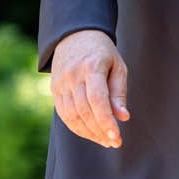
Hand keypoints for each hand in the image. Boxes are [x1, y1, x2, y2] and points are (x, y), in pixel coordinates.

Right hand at [50, 29, 129, 148]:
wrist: (75, 35)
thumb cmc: (102, 53)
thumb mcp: (117, 66)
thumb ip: (119, 92)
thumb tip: (123, 117)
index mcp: (91, 67)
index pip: (97, 100)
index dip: (106, 121)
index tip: (116, 137)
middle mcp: (73, 76)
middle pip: (85, 111)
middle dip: (100, 131)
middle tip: (114, 143)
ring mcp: (61, 83)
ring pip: (73, 116)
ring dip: (89, 133)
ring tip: (105, 141)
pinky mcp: (55, 90)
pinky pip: (64, 114)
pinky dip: (77, 128)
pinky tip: (91, 133)